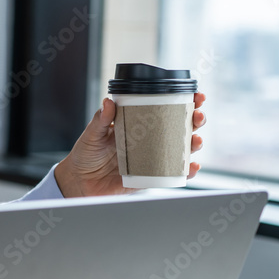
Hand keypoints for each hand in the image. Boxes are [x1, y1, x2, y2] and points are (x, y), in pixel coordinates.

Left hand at [53, 93, 205, 197]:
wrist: (80, 182)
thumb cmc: (86, 155)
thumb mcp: (92, 134)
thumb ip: (100, 119)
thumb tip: (108, 102)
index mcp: (138, 124)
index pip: (165, 109)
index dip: (184, 102)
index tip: (196, 96)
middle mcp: (149, 140)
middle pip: (180, 127)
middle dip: (196, 120)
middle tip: (198, 116)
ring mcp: (152, 157)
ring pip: (181, 149)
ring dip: (194, 144)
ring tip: (196, 140)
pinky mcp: (151, 176)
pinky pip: (173, 173)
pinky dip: (186, 171)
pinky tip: (192, 166)